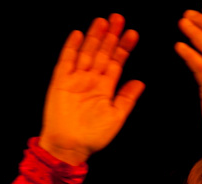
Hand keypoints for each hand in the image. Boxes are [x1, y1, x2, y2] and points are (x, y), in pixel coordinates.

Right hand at [39, 14, 144, 164]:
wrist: (70, 146)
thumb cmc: (94, 136)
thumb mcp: (116, 117)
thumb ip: (127, 98)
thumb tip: (140, 82)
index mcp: (105, 87)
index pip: (116, 62)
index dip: (124, 47)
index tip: (133, 33)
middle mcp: (91, 80)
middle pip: (102, 52)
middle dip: (110, 36)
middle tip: (119, 18)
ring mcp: (75, 79)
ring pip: (87, 52)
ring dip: (94, 37)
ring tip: (102, 21)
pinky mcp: (60, 82)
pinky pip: (66, 60)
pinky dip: (71, 47)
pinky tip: (78, 34)